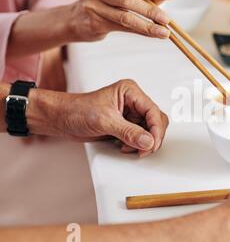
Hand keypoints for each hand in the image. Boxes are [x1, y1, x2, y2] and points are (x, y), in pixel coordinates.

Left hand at [28, 80, 168, 156]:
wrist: (62, 119)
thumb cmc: (77, 110)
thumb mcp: (105, 121)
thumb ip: (128, 132)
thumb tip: (148, 141)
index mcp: (130, 92)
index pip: (153, 110)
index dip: (155, 129)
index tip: (152, 143)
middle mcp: (133, 101)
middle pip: (156, 121)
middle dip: (151, 137)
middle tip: (144, 149)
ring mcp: (130, 114)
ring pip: (149, 130)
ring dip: (143, 142)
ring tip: (129, 147)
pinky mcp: (126, 125)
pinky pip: (140, 137)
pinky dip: (136, 145)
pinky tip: (124, 146)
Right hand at [69, 0, 172, 41]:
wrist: (74, 20)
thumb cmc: (103, 3)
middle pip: (129, 0)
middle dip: (151, 10)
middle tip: (167, 19)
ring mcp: (93, 6)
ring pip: (126, 17)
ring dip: (148, 26)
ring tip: (164, 32)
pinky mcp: (95, 23)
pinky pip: (123, 28)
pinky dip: (140, 31)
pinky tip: (152, 35)